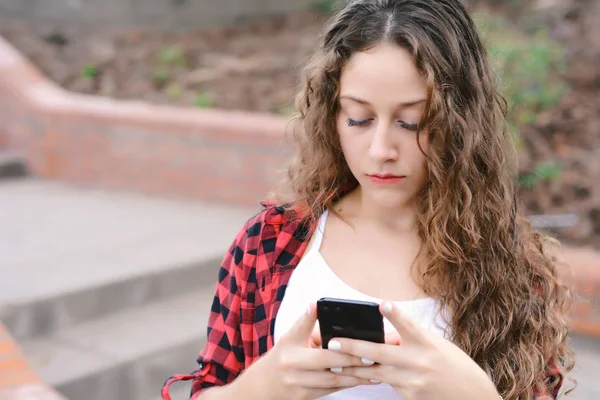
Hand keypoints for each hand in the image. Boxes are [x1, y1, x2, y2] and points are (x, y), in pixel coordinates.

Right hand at [230, 303, 376, 399]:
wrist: (262, 388)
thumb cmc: (281, 358)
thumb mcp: (289, 338)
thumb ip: (305, 324)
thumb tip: (318, 305)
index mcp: (288, 346)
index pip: (303, 330)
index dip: (317, 322)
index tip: (337, 321)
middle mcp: (292, 366)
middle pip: (326, 360)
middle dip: (351, 357)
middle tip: (371, 353)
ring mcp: (298, 384)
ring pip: (332, 379)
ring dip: (355, 374)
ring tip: (374, 369)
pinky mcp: (305, 397)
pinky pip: (331, 390)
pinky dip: (348, 384)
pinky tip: (364, 380)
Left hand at [328, 301, 500, 399]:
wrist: (471, 395)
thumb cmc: (453, 364)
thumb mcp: (435, 344)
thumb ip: (408, 338)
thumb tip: (383, 336)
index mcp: (427, 343)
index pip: (409, 325)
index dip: (395, 314)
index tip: (383, 304)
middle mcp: (419, 362)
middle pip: (381, 353)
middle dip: (354, 347)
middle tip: (333, 342)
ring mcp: (413, 382)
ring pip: (376, 372)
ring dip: (354, 366)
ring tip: (335, 361)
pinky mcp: (410, 396)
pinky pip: (388, 384)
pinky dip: (376, 377)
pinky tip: (362, 374)